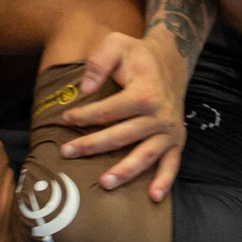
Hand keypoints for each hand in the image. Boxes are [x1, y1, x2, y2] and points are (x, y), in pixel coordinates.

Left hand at [57, 31, 188, 200]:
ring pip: (144, 155)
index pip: (108, 110)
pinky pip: (172, 164)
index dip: (85, 115)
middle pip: (121, 136)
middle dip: (92, 146)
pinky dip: (164, 181)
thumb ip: (99, 62)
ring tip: (104, 184)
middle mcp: (159, 115)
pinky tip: (153, 197)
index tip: (65, 118)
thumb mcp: (117, 44)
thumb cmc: (138, 55)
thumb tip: (84, 89)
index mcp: (144, 93)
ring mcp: (169, 131)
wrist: (170, 62)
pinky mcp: (176, 140)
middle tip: (67, 152)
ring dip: (125, 171)